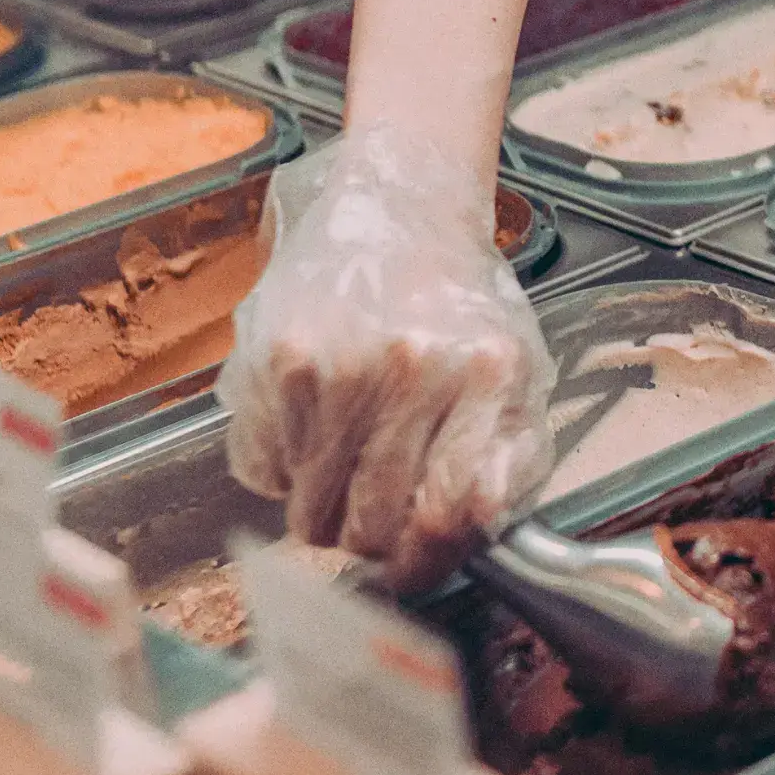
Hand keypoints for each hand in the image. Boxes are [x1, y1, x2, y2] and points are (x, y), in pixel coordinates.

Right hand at [219, 124, 555, 588]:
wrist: (401, 207)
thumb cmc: (458, 304)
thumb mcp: (516, 375)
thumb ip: (511, 459)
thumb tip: (478, 525)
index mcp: (481, 376)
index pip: (444, 516)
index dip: (425, 563)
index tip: (412, 567)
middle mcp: (407, 369)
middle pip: (367, 526)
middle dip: (369, 540)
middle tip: (372, 515)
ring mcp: (334, 364)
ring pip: (306, 509)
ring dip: (321, 507)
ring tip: (344, 458)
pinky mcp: (274, 358)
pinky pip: (259, 468)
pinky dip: (280, 468)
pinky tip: (311, 423)